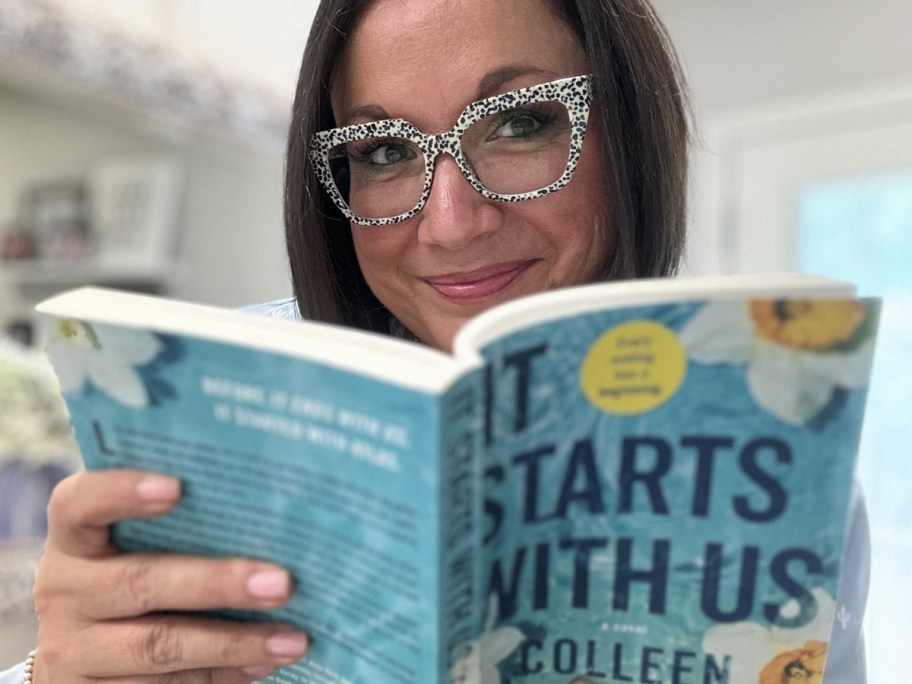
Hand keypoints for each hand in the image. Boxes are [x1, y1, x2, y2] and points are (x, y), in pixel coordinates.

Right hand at [32, 469, 309, 682]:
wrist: (79, 656)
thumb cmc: (128, 573)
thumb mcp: (131, 547)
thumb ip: (179, 526)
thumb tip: (270, 513)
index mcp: (74, 541)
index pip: (79, 505)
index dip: (121, 492)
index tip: (176, 487)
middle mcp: (65, 593)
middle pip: (141, 582)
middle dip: (218, 583)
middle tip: (282, 583)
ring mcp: (75, 651)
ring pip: (159, 646)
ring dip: (234, 642)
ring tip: (291, 638)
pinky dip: (223, 673)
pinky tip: (265, 661)